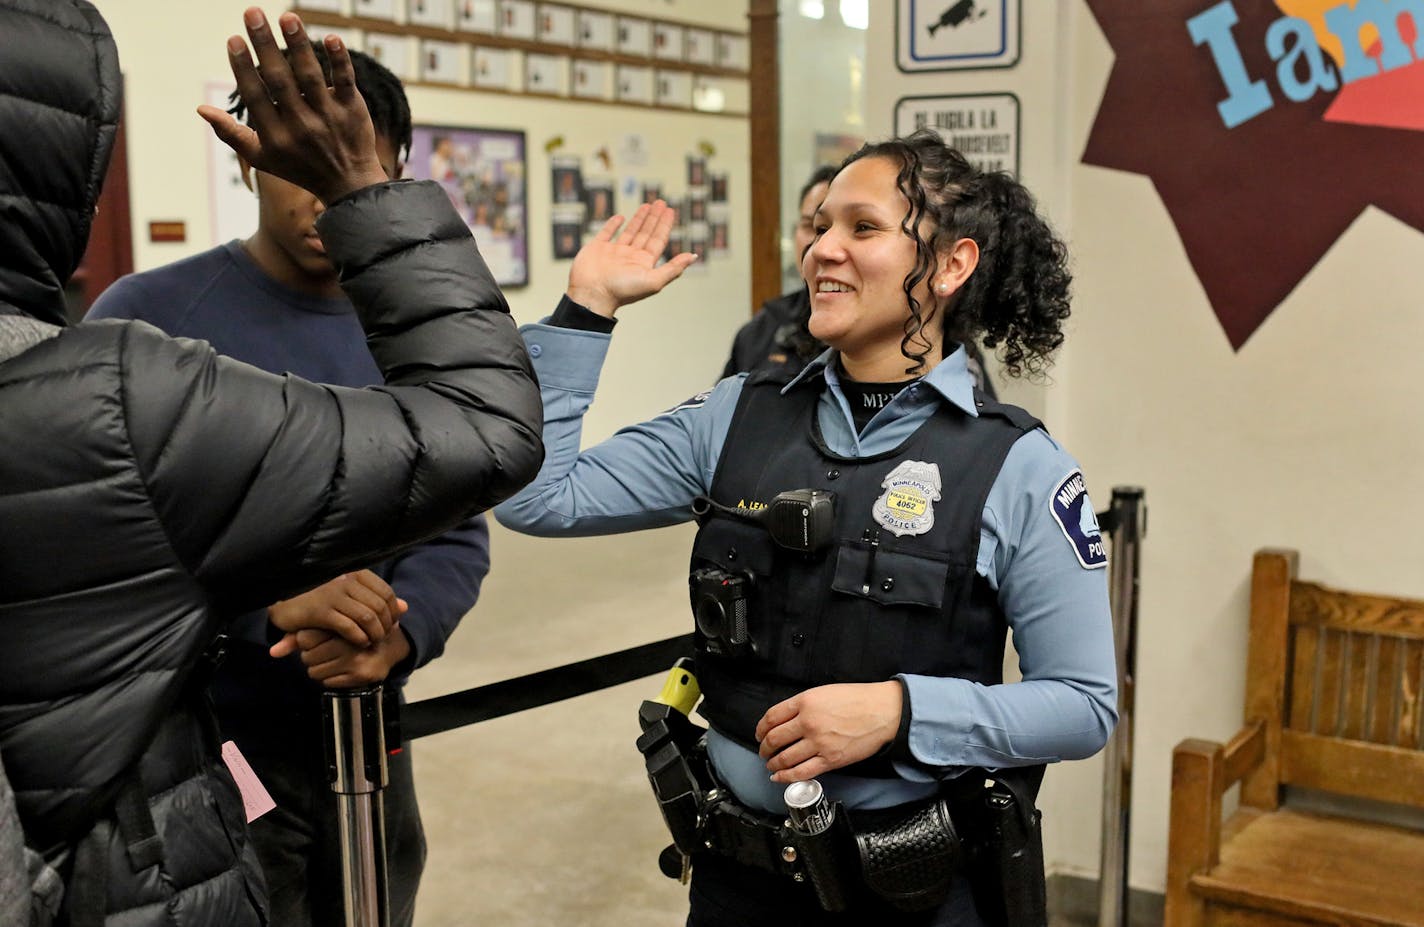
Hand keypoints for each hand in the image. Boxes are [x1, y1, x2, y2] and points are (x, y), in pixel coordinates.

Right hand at [197, 8, 387, 204]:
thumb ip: (231, 133)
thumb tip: (200, 109)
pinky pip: (346, 82)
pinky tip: (330, 38)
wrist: (350, 185)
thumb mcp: (262, 158)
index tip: (233, 38)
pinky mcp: (353, 110)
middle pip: (280, 80)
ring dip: (299, 45)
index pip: (256, 96)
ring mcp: (328, 117)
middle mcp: (301, 125)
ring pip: (311, 77)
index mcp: (276, 135)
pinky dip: (340, 61)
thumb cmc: (299, 167)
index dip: (243, 67)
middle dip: (265, 45)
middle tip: (252, 12)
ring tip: (287, 17)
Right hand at [267, 570, 406, 647]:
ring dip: (373, 634)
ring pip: (367, 617)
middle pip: (380, 607)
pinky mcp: (321, 611)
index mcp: (355, 573)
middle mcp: (346, 580)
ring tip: (371, 643)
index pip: (387, 593)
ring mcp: (333, 594)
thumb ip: (377, 599)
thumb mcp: (350, 596)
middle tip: (381, 638)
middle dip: (385, 626)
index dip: (393, 612)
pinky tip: (358, 644)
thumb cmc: (321, 599)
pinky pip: (349, 627)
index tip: (391, 626)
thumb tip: (405, 607)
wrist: (286, 601)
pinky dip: (358, 638)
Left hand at [270, 627, 410, 687]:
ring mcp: (356, 659)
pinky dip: (330, 678)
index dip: (307, 642)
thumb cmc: (352, 635)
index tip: (318, 640)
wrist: (389, 647)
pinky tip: (340, 670)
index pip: (304, 638)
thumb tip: (273, 652)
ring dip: (319, 668)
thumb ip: (299, 637)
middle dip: (312, 656)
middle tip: (325, 652)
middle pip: (308, 657)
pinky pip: (328, 682)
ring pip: (315, 672)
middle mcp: (348, 640)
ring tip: (332, 661)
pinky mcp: (361, 675)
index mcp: (341, 623)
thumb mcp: (330, 628)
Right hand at [565, 200, 697, 317]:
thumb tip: (694, 256)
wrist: (592, 294)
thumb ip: (673, 268)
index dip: (665, 225)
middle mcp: (630, 257)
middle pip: (647, 233)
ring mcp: (614, 253)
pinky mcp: (597, 249)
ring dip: (639, 219)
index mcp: (644, 263)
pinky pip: (607, 233)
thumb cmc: (622, 290)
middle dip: (654, 218)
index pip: (658, 240)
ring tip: (647, 205)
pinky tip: (620, 217)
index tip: (671, 211)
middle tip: (661, 202)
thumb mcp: (653, 280)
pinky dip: (613, 225)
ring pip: (630, 232)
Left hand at [754, 682, 903, 782]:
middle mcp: (808, 722)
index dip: (760, 728)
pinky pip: (802, 772)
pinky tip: (779, 777)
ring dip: (773, 764)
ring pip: (785, 758)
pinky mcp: (830, 760)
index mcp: (805, 702)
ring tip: (771, 765)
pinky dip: (786, 777)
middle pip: (774, 739)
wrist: (883, 712)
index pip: (771, 717)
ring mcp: (818, 743)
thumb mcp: (824, 692)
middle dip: (764, 748)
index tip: (759, 734)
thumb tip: (785, 719)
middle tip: (763, 751)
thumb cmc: (858, 700)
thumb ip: (803, 704)